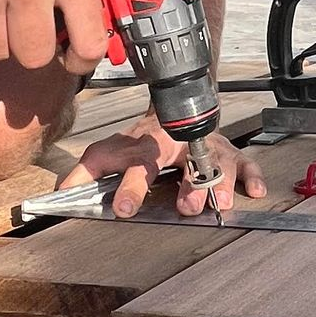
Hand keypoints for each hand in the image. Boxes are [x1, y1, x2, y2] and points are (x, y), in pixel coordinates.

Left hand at [59, 121, 266, 218]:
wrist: (174, 107)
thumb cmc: (141, 139)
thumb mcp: (110, 151)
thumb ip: (86, 171)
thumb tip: (60, 191)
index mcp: (149, 147)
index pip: (139, 167)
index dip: (131, 188)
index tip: (124, 209)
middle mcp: (180, 146)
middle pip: (187, 164)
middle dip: (189, 185)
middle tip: (187, 208)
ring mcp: (208, 148)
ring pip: (219, 163)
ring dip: (221, 184)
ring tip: (220, 204)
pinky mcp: (229, 153)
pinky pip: (245, 163)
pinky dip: (252, 176)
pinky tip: (255, 191)